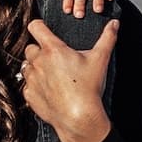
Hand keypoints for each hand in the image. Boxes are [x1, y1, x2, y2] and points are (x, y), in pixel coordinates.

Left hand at [20, 16, 116, 141]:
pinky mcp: (29, 94)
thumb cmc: (88, 88)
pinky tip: (49, 89)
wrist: (79, 117)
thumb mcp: (100, 60)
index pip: (35, 27)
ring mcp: (31, 79)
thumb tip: (114, 24)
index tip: (43, 29)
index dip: (38, 25)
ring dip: (35, 68)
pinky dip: (35, 85)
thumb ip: (107, 38)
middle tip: (55, 59)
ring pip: (27, 66)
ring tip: (52, 75)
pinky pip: (27, 85)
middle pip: (30, 48)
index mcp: (53, 50)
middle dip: (40, 51)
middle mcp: (38, 62)